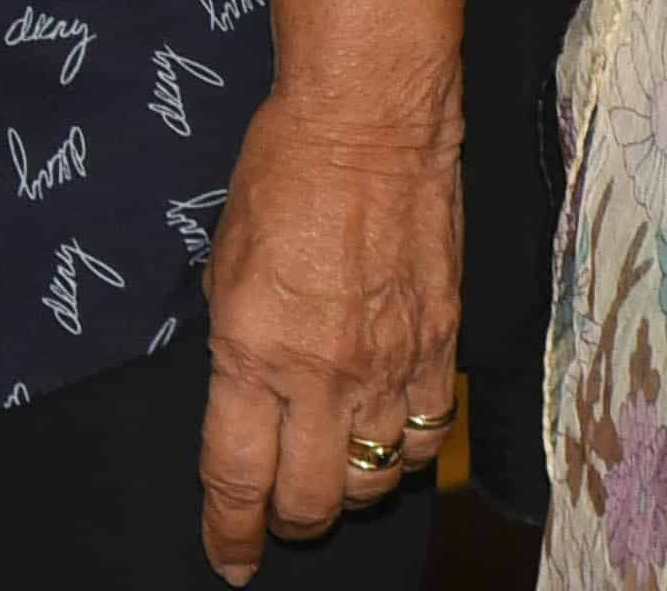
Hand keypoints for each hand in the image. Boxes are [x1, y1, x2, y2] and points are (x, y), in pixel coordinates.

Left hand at [199, 89, 460, 582]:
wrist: (370, 120)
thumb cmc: (284, 171)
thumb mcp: (225, 262)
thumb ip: (237, 346)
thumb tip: (248, 400)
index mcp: (251, 350)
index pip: (237, 476)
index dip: (230, 532)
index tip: (229, 558)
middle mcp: (320, 373)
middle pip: (311, 501)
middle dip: (291, 522)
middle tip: (282, 513)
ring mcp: (388, 366)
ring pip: (374, 480)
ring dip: (351, 487)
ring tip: (337, 464)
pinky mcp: (441, 347)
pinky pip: (429, 435)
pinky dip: (407, 451)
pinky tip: (391, 430)